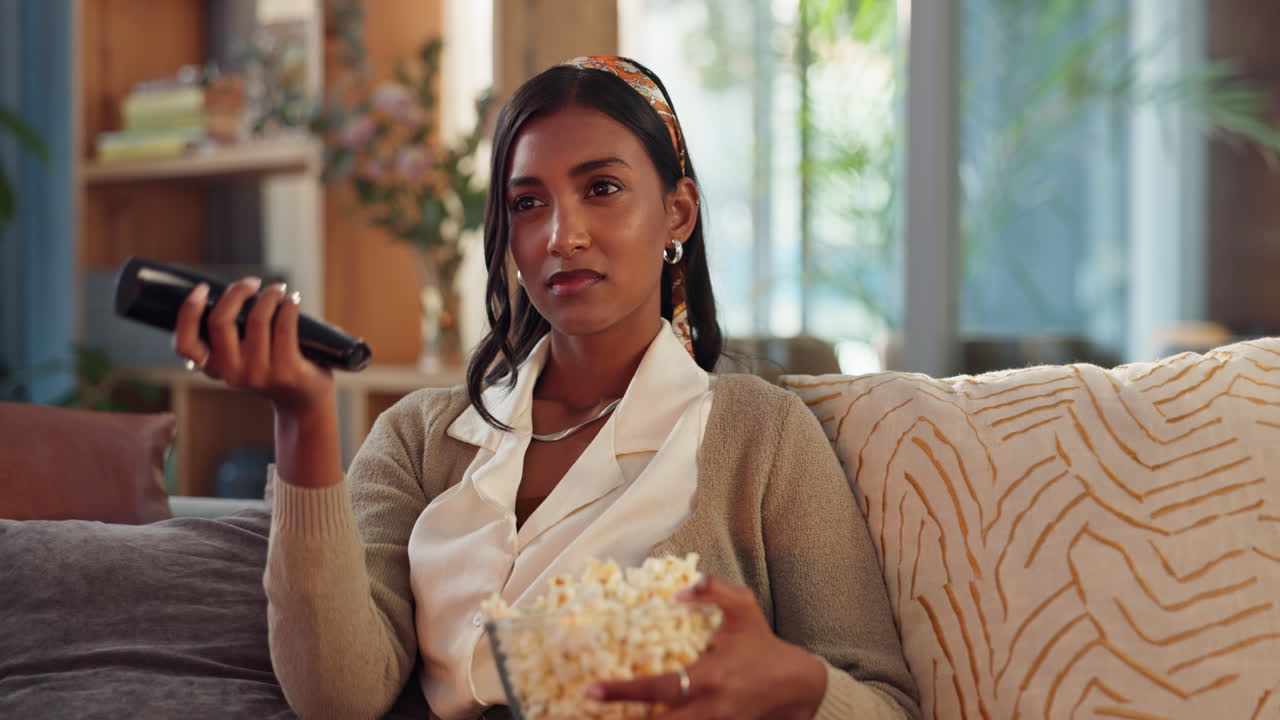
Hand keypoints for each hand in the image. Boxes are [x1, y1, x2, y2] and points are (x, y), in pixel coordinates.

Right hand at [171, 277, 334, 417]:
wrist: (304, 399)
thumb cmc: (271, 367)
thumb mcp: (241, 356)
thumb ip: (228, 334)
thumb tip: (229, 292)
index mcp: (214, 368)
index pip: (185, 344)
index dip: (188, 312)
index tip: (202, 289)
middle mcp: (232, 374)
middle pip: (220, 322)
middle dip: (236, 293)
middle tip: (251, 283)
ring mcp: (258, 374)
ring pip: (256, 319)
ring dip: (268, 296)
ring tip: (278, 289)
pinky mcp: (286, 371)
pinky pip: (284, 326)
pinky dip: (289, 306)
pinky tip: (293, 299)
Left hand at [586, 575, 827, 719]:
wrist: (798, 687)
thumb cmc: (764, 645)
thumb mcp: (745, 608)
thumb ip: (714, 591)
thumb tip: (679, 591)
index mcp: (711, 677)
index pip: (660, 688)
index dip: (623, 691)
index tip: (591, 690)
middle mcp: (710, 708)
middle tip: (589, 713)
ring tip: (608, 716)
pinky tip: (639, 716)